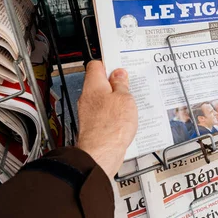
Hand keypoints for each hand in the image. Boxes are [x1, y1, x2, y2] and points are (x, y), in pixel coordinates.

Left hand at [76, 60, 137, 176]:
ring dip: (116, 100)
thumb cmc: (111, 126)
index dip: (109, 64)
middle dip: (115, 84)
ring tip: (130, 104)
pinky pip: (104, 114)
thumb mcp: (125, 99)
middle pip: (100, 83)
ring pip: (103, 99)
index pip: (96, 65)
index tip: (120, 67)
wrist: (101, 152)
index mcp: (94, 85)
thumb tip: (119, 74)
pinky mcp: (93, 125)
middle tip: (129, 87)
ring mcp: (89, 112)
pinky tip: (125, 119)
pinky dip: (114, 114)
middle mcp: (88, 97)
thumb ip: (121, 85)